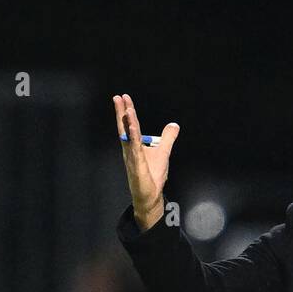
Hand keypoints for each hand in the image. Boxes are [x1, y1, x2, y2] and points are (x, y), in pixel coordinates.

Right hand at [112, 93, 179, 230]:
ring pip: (129, 136)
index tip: (124, 98)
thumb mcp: (163, 152)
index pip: (130, 124)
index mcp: (134, 145)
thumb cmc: (153, 176)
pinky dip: (134, 137)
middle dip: (121, 112)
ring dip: (127, 122)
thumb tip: (174, 125)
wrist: (150, 195)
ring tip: (127, 108)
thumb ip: (168, 138)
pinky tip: (133, 126)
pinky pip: (135, 149)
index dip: (127, 111)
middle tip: (118, 97)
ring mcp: (132, 157)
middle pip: (125, 127)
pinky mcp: (137, 165)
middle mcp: (130, 149)